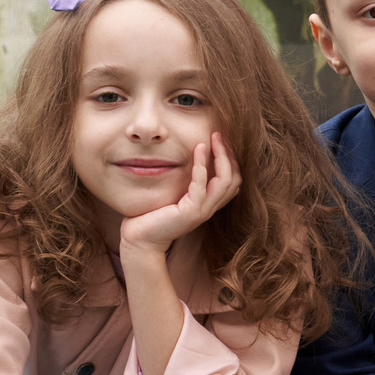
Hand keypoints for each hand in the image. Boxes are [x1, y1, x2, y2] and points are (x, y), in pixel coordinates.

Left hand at [119, 133, 241, 256]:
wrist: (140, 240)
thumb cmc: (150, 216)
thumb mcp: (171, 195)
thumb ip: (182, 181)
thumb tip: (181, 158)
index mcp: (208, 204)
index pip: (232, 179)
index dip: (230, 158)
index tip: (220, 140)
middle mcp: (210, 208)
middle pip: (234, 178)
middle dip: (229, 154)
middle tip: (220, 134)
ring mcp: (202, 211)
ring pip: (225, 180)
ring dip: (221, 156)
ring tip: (214, 137)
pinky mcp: (191, 212)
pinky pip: (202, 185)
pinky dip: (202, 165)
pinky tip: (198, 149)